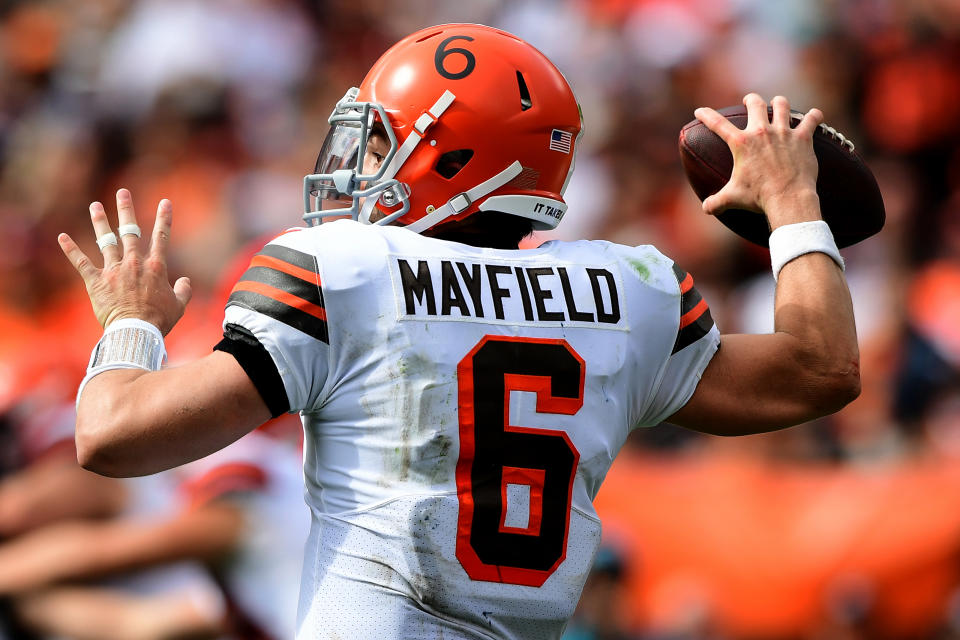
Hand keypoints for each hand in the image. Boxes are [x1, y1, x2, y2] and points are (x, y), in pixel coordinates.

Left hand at [58, 189, 191, 334]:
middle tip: (122, 192)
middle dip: (126, 210)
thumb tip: (185, 281)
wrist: (135, 330)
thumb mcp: (179, 306)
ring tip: (95, 206)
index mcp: (155, 267)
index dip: (163, 218)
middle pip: (129, 231)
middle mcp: (134, 263)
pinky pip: (81, 262)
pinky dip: (71, 250)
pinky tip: (62, 237)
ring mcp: (113, 270)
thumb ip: (184, 290)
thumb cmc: (159, 320)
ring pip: (106, 241)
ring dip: (100, 222)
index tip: (165, 202)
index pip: (161, 236)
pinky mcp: (96, 282)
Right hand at [694, 93, 824, 227]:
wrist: (788, 198)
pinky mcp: (803, 138)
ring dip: (779, 103)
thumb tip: (706, 208)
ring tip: (778, 104)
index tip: (700, 111)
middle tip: (749, 101)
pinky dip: (813, 116)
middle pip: (755, 103)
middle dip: (750, 99)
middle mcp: (761, 132)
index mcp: (741, 143)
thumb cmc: (759, 197)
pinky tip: (814, 116)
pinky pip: (811, 119)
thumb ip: (716, 202)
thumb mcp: (733, 198)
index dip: (706, 115)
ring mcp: (784, 132)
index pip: (717, 124)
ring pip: (782, 104)